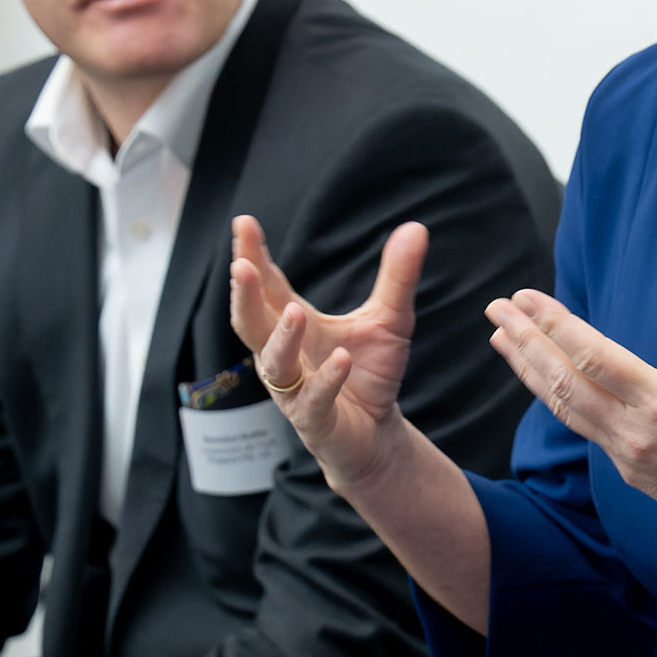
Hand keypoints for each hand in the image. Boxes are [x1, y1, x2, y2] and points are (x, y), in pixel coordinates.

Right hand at [228, 214, 425, 487]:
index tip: (244, 222)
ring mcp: (294, 390)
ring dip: (282, 337)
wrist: (377, 434)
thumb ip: (397, 276)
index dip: (254, 255)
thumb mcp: (390, 319)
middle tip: (241, 264)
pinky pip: (313, 401)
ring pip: (275, 363)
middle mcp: (285, 355)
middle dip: (245, 294)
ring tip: (296, 311)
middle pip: (252, 322)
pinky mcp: (315, 421)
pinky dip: (326, 381)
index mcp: (294, 324)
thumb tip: (415, 227)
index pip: (268, 285)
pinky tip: (342, 360)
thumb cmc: (370, 373)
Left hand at [485, 244, 656, 564]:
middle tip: (495, 307)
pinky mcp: (629, 472)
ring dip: (529, 370)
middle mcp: (637, 433)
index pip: (594, 358)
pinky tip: (541, 375)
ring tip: (500, 337)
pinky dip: (555, 397)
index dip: (555, 326)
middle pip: (564, 382)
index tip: (525, 298)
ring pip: (565, 408)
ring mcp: (628, 457)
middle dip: (525, 341)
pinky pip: (582, 427)